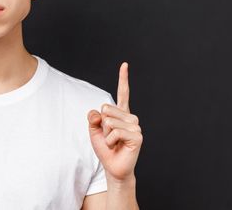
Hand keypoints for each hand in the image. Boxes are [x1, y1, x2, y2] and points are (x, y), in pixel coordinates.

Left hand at [87, 62, 142, 182]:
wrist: (113, 167)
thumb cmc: (105, 149)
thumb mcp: (94, 131)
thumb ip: (93, 118)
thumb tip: (98, 112)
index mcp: (120, 113)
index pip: (122, 93)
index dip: (123, 79)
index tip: (125, 64)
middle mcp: (130, 117)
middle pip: (106, 108)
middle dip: (102, 124)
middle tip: (109, 137)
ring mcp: (135, 126)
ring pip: (110, 121)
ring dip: (106, 135)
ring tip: (114, 142)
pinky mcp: (137, 136)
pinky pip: (116, 131)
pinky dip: (111, 140)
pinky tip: (117, 146)